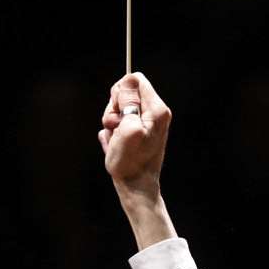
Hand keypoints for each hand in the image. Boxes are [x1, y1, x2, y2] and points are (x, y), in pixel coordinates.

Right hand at [99, 72, 170, 197]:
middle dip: (114, 109)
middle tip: (116, 128)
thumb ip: (129, 102)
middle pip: (124, 93)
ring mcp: (144, 124)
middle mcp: (153, 114)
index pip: (135, 80)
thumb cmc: (131, 162)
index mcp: (157, 109)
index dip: (121, 92)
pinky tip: (116, 147)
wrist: (136, 188)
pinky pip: (116, 125)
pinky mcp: (135, 133)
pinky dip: (112, 135)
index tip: (119, 111)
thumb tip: (129, 81)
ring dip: (111, 124)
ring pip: (117, 110)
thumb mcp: (128, 128)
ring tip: (116, 141)